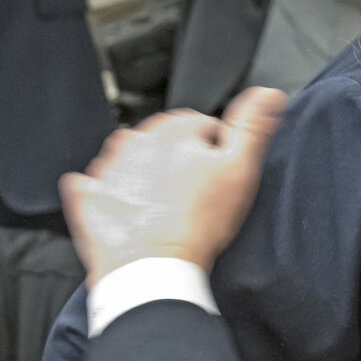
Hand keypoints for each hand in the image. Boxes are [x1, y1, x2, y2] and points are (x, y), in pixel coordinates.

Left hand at [60, 88, 284, 286]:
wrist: (154, 268)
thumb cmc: (199, 223)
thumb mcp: (240, 169)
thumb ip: (253, 126)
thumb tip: (269, 93)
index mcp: (173, 129)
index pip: (203, 124)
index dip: (217, 151)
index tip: (219, 175)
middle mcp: (136, 139)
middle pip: (167, 141)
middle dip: (183, 160)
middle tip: (197, 195)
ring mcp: (110, 166)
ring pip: (138, 160)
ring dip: (152, 175)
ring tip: (169, 207)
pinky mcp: (91, 194)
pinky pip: (104, 184)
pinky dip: (118, 193)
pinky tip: (136, 210)